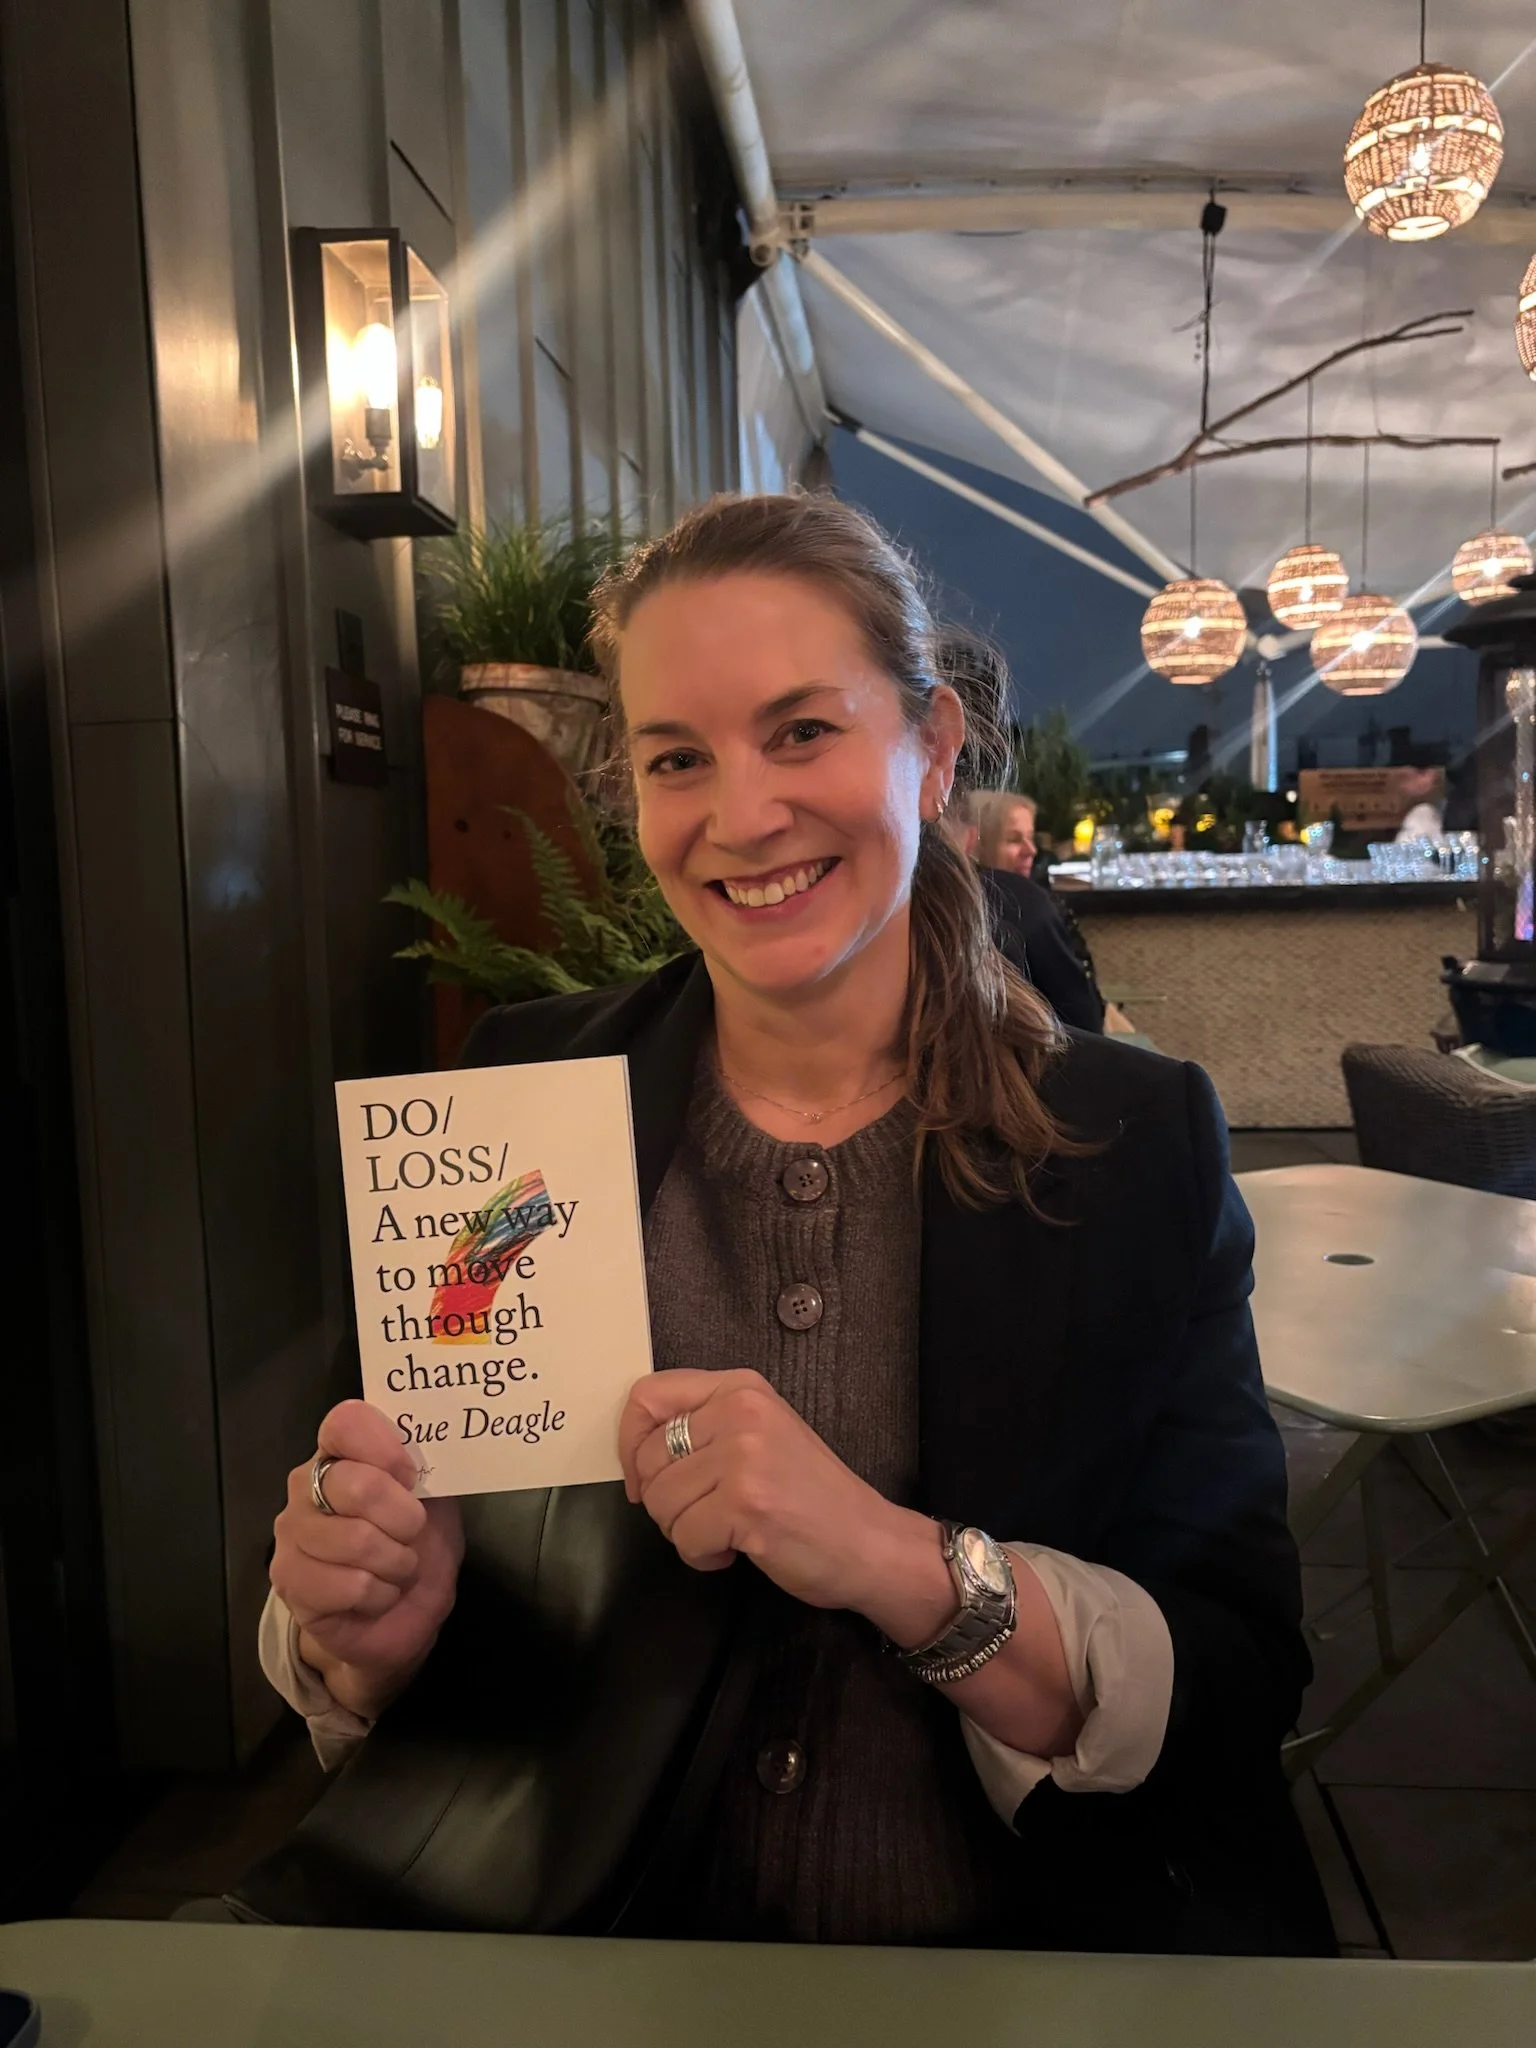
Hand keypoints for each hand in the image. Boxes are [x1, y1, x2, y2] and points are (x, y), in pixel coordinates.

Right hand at [270, 1399, 463, 1717]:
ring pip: (357, 1541)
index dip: (385, 1447)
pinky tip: (374, 1596)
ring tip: (395, 1569)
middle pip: (357, 1485)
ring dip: (396, 1564)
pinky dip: (380, 1595)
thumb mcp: (437, 1503)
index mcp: (342, 1455)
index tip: (412, 1477)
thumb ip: (429, 1470)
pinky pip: (351, 1585)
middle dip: (405, 1520)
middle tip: (411, 1536)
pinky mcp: (289, 1581)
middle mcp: (306, 1486)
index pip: (346, 1422)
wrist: (400, 1618)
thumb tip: (429, 1447)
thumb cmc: (418, 1549)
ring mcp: (292, 1534)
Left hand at [618, 1369, 952, 1637]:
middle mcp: (741, 1411)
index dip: (630, 1443)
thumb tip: (636, 1453)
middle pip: (648, 1459)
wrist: (871, 1542)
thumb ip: (706, 1426)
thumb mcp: (760, 1435)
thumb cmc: (812, 1496)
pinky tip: (736, 1550)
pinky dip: (703, 1556)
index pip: (648, 1396)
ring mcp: (744, 1457)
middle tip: (704, 1515)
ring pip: (661, 1502)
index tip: (643, 1477)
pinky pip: (684, 1537)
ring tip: (728, 1531)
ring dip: (685, 1531)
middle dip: (663, 1501)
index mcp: (741, 1388)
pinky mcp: (746, 1504)